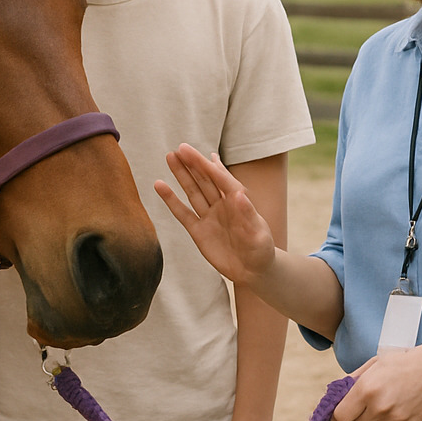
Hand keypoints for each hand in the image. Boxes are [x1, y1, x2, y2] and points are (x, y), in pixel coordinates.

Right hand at [154, 144, 275, 287]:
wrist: (253, 271)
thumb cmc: (261, 250)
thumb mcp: (259, 234)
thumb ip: (248, 214)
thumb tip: (239, 194)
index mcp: (238, 201)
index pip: (220, 178)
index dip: (205, 165)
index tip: (190, 152)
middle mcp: (222, 205)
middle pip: (204, 180)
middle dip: (192, 164)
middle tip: (178, 149)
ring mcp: (209, 217)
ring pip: (193, 191)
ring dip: (181, 175)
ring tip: (170, 157)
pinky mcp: (198, 231)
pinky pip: (182, 213)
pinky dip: (171, 200)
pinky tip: (160, 186)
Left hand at [331, 341, 421, 420]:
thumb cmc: (404, 362)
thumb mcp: (373, 364)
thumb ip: (352, 380)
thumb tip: (336, 394)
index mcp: (365, 388)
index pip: (340, 416)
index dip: (336, 419)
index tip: (337, 418)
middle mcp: (378, 406)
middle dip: (354, 419)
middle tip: (363, 409)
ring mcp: (394, 418)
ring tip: (381, 410)